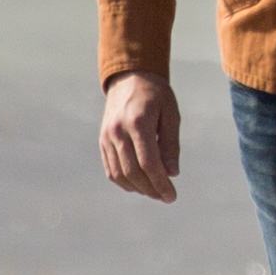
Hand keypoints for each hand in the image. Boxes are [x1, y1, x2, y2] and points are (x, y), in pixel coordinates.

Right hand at [99, 71, 179, 201]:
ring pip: (119, 174)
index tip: (172, 196)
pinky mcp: (102, 140)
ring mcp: (107, 137)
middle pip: (133, 171)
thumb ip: (170, 144)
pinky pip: (110, 169)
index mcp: (138, 122)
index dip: (160, 183)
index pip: (148, 162)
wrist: (129, 77)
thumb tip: (172, 173)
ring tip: (154, 192)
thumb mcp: (171, 114)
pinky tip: (139, 185)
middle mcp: (118, 131)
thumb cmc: (156, 95)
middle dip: (151, 189)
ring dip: (138, 188)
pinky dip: (124, 181)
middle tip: (166, 197)